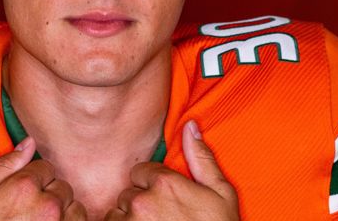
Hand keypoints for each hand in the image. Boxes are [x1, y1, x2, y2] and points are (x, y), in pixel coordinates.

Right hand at [0, 137, 86, 220]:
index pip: (45, 167)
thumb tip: (28, 142)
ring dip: (63, 212)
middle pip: (62, 186)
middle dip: (49, 195)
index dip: (34, 180)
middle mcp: (47, 205)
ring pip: (74, 206)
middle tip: (31, 212)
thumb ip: (5, 165)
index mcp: (24, 186)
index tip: (24, 194)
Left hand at [105, 121, 238, 220]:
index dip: (152, 187)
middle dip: (140, 206)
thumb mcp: (221, 194)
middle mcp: (142, 201)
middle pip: (128, 194)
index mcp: (164, 183)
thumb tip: (190, 126)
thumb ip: (201, 158)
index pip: (141, 172)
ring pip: (117, 214)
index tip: (166, 203)